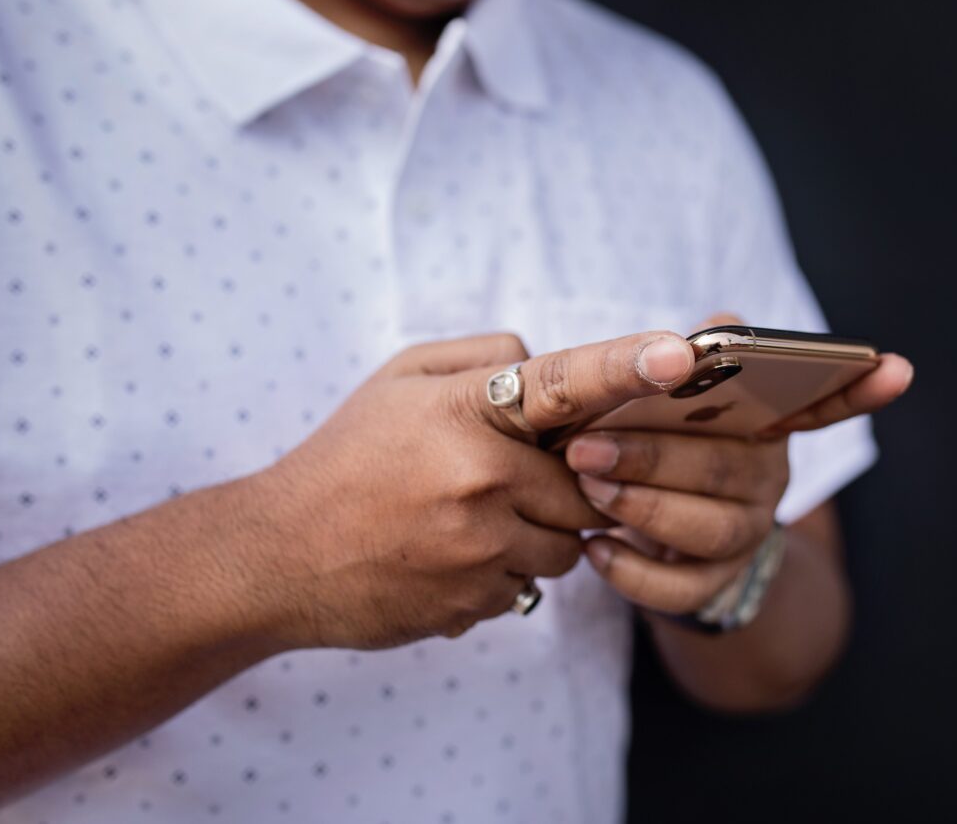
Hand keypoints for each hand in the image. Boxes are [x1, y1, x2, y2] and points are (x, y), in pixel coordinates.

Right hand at [248, 329, 696, 648]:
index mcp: (464, 412)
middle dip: (560, 487)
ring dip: (536, 535)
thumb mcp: (399, 381)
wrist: (276, 556)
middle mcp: (481, 477)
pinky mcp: (474, 602)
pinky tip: (447, 558)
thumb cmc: (345, 458)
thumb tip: (549, 364)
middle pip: (584, 486)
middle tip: (500, 482)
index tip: (680, 355)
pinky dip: (503, 576)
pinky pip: (528, 588)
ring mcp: (479, 547)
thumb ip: (484, 359)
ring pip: (565, 545)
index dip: (625, 366)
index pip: (562, 382)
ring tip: (465, 522)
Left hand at [567, 314, 913, 614]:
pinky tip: (595, 548)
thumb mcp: (668, 399)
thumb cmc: (654, 445)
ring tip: (587, 487)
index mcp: (761, 425)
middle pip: (727, 470)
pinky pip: (680, 589)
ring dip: (642, 508)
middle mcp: (765, 480)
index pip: (820, 404)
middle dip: (655, 457)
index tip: (896, 366)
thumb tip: (721, 326)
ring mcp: (744, 537)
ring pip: (708, 530)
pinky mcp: (711, 586)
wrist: (647, 538)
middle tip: (586, 447)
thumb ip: (697, 360)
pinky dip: (632, 572)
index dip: (857, 390)